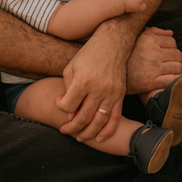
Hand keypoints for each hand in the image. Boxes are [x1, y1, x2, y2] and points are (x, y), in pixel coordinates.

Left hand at [57, 27, 133, 142]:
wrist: (112, 43)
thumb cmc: (88, 54)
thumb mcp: (71, 67)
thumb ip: (68, 89)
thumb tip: (69, 110)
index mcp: (83, 81)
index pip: (68, 106)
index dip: (60, 107)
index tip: (60, 102)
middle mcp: (98, 89)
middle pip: (82, 118)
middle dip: (71, 128)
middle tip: (64, 130)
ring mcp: (111, 93)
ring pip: (99, 122)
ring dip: (88, 133)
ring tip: (79, 137)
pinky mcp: (120, 95)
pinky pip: (115, 118)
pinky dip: (108, 131)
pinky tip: (99, 138)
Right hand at [126, 26, 181, 94]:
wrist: (111, 75)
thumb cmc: (127, 55)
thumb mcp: (137, 38)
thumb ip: (154, 32)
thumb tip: (171, 33)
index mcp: (149, 40)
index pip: (172, 42)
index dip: (170, 49)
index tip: (165, 54)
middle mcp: (151, 52)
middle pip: (178, 55)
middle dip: (175, 60)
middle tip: (168, 64)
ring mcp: (151, 68)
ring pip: (178, 67)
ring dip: (177, 70)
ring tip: (170, 72)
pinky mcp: (150, 82)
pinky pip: (172, 80)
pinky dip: (174, 81)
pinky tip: (168, 80)